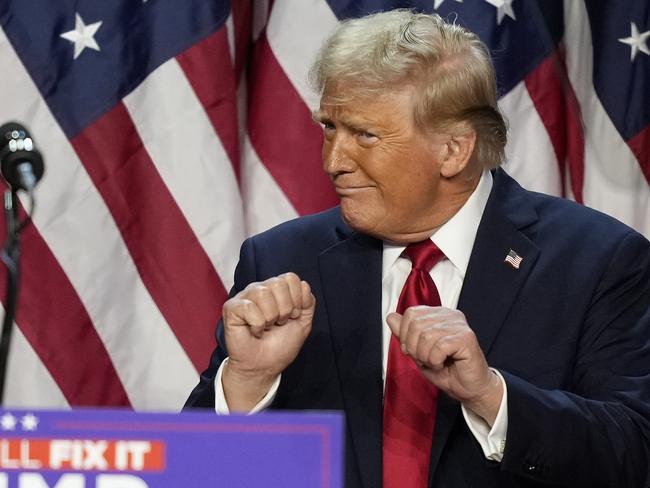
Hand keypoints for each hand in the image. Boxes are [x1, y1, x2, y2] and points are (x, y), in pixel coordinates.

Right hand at [221, 272, 314, 410]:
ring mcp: (244, 297)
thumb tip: (304, 284)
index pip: (291, 278)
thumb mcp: (303, 322)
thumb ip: (308, 301)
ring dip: (270, 318)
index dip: (297, 300)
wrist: (264, 366)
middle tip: (277, 324)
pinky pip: (249, 307)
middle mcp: (260, 288)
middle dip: (284, 310)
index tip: (292, 317)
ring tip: (266, 327)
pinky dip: (257, 325)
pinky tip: (254, 331)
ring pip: (263, 293)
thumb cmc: (280, 345)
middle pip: (278, 284)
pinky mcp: (231, 308)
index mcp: (276, 289)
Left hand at [386, 306, 502, 424]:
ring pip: (426, 336)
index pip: (410, 313)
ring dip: (426, 357)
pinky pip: (439, 347)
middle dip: (415, 348)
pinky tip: (444, 364)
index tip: (414, 351)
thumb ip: (404, 334)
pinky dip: (435, 361)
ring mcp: (459, 324)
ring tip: (436, 362)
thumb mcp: (417, 351)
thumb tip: (390, 316)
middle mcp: (449, 314)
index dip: (405, 336)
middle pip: (416, 324)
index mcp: (437, 314)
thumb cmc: (445, 370)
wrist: (467, 388)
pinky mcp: (466, 337)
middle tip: (426, 360)